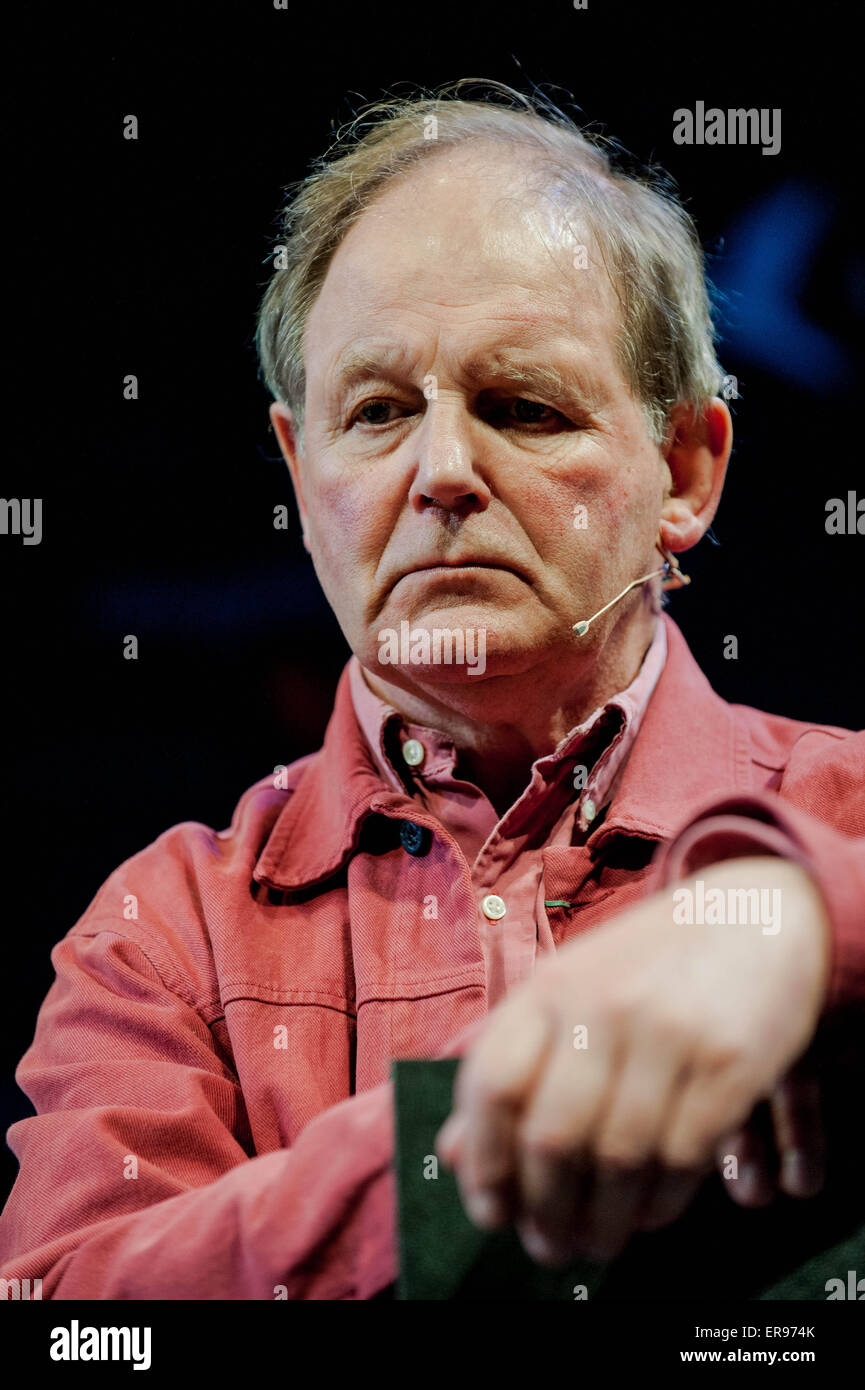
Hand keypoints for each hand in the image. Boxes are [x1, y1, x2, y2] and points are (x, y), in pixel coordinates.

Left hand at [435, 856, 830, 1264]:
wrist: (758, 913)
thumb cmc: (649, 964)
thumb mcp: (570, 993)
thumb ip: (510, 1065)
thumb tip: (452, 1153)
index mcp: (550, 987)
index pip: (490, 1083)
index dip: (483, 1161)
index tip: (491, 1211)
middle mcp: (601, 1007)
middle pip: (550, 1137)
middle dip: (544, 1211)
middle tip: (549, 1246)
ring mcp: (666, 1032)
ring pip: (618, 1159)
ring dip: (603, 1221)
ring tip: (597, 1241)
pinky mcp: (729, 1060)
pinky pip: (683, 1157)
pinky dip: (661, 1203)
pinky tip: (650, 1214)